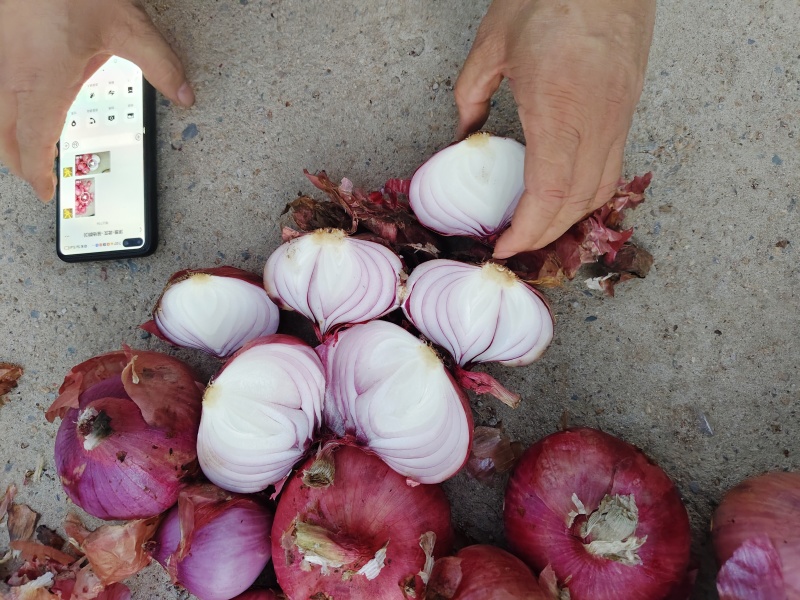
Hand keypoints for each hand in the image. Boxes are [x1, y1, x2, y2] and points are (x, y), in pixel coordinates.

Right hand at [0, 0, 193, 200]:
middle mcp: (12, 76)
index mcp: (42, 81)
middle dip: (20, 164)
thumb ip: (160, 64)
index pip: (33, 144)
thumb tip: (185, 95)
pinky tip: (24, 107)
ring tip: (32, 151)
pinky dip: (6, 113)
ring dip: (10, 140)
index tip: (47, 192)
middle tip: (40, 179)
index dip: (38, 174)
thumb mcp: (127, 25)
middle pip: (4, 137)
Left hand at [455, 0, 655, 256]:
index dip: (527, 230)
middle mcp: (597, 120)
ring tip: (541, 227)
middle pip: (578, 201)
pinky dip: (589, 191)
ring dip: (571, 217)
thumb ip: (471, 95)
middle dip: (546, 233)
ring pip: (602, 187)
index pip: (548, 193)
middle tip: (518, 245)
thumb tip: (464, 134)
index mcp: (558, 108)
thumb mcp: (492, 44)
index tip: (505, 247)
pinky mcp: (629, 104)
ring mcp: (619, 114)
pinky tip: (569, 193)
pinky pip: (614, 164)